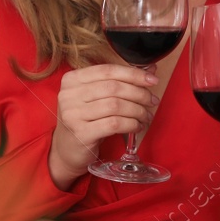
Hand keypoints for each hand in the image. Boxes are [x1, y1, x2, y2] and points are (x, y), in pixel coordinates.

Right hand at [48, 64, 158, 188]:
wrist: (67, 150)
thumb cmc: (85, 120)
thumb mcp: (97, 98)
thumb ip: (120, 82)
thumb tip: (150, 71)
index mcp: (72, 79)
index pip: (107, 70)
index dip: (133, 74)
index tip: (152, 80)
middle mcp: (69, 94)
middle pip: (113, 87)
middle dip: (139, 93)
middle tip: (152, 101)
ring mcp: (73, 114)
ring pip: (116, 106)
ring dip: (137, 110)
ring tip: (146, 115)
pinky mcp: (81, 133)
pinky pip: (114, 124)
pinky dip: (131, 124)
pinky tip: (137, 126)